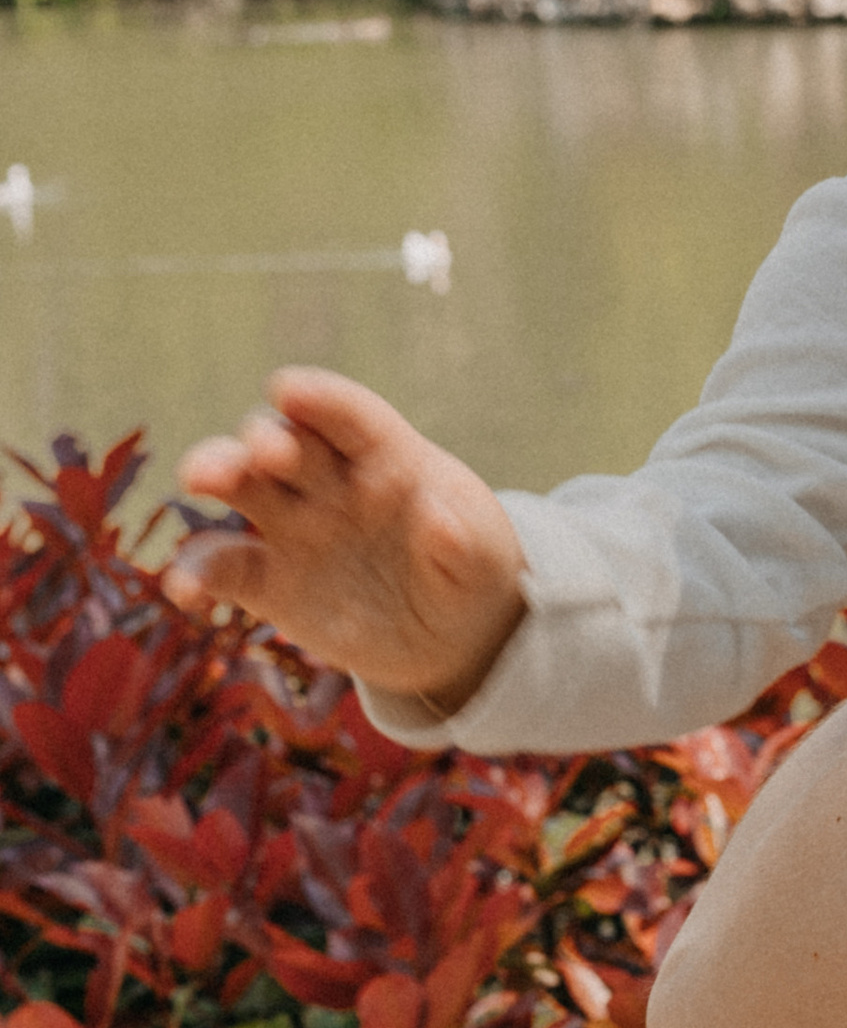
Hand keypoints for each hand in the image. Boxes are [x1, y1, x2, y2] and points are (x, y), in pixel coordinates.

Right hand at [167, 367, 527, 708]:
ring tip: (198, 478)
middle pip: (285, 441)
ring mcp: (293, 527)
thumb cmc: (469, 573)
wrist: (449, 637)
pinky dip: (195, 573)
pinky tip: (182, 588)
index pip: (352, 418)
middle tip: (260, 454)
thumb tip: (440, 521)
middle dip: (264, 439)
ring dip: (216, 473)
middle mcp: (330, 482)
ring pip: (242, 487)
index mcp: (388, 459)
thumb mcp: (483, 563)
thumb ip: (461, 543)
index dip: (321, 400)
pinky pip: (223, 568)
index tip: (288, 390)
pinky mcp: (268, 580)